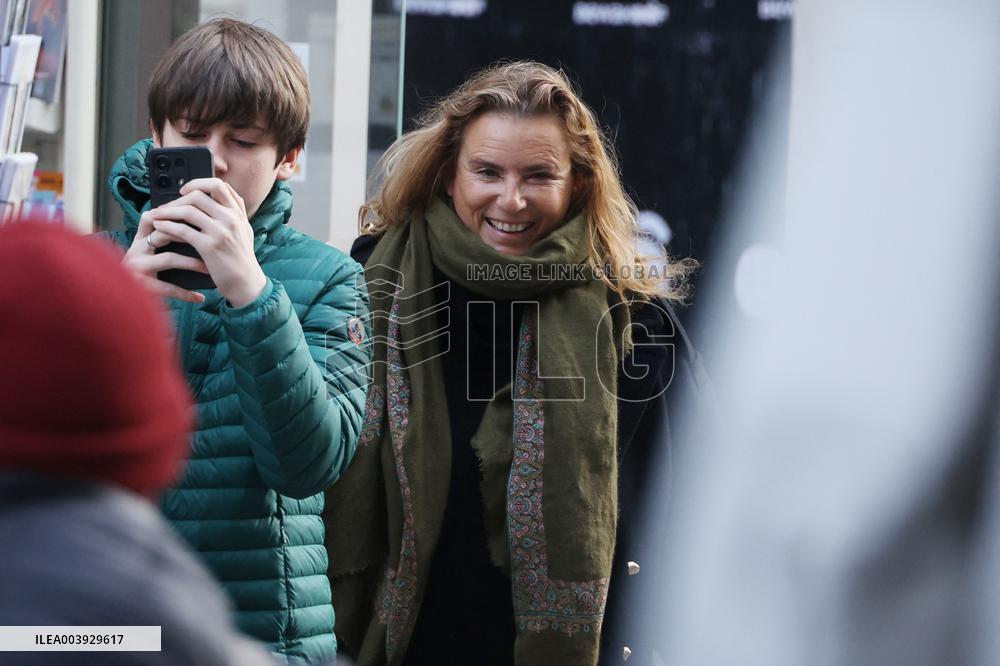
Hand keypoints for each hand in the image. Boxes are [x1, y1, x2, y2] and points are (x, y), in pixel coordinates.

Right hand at [123, 209, 208, 302]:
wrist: (120, 299)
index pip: (151, 217)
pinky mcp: (142, 285)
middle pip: (163, 234)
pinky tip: (200, 297)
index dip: (172, 213)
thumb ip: (160, 240)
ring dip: (193, 263)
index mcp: (138, 240)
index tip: (198, 215)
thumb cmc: (141, 273)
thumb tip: (192, 228)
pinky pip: (169, 288)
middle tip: (212, 239)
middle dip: (190, 235)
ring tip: (209, 268)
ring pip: (169, 258)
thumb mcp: (145, 253)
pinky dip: (186, 293)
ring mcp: (138, 267)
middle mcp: (136, 250)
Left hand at [148, 178, 266, 307]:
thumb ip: (235, 213)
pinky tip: (160, 228)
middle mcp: (230, 219)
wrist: (247, 284)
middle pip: (198, 195)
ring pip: (188, 210)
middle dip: (177, 199)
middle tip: (165, 206)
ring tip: (157, 215)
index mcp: (237, 213)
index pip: (218, 185)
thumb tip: (223, 196)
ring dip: (168, 211)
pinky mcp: (209, 246)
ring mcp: (220, 232)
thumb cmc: (241, 259)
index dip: (198, 183)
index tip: (185, 190)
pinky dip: (167, 226)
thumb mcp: (244, 231)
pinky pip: (182, 230)